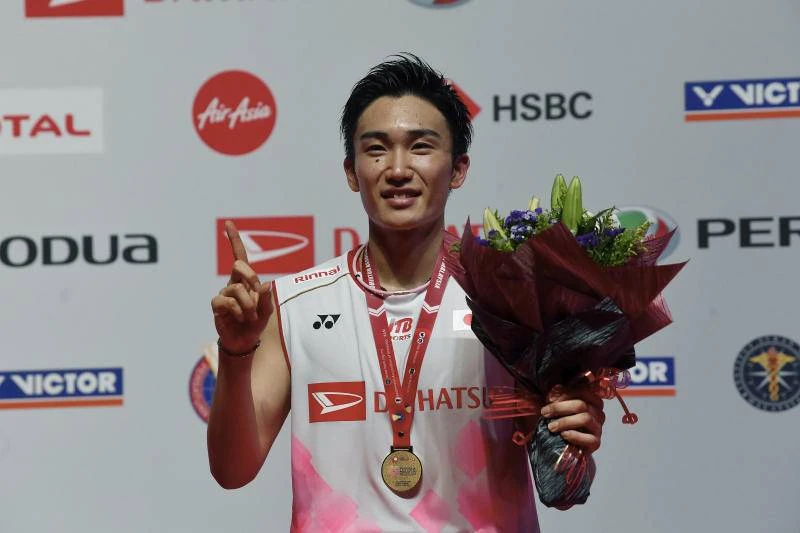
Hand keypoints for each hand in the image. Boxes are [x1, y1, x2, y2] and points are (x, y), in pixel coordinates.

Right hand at [211, 221, 272, 353]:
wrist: (243, 342)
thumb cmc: (255, 323)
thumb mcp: (267, 311)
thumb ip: (267, 298)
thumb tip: (265, 284)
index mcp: (246, 281)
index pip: (240, 256)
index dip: (234, 240)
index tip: (229, 224)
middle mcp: (234, 283)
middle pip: (239, 266)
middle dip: (252, 278)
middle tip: (257, 296)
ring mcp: (224, 293)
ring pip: (237, 289)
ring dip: (248, 305)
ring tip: (248, 317)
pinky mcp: (217, 305)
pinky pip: (228, 302)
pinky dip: (238, 312)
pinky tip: (239, 319)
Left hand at [539, 384, 604, 452]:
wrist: (566, 444)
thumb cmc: (563, 422)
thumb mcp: (560, 407)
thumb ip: (559, 397)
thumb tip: (556, 389)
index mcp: (592, 400)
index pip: (583, 391)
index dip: (565, 393)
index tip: (549, 399)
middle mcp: (598, 413)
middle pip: (581, 405)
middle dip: (559, 408)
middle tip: (545, 413)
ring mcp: (598, 428)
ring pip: (585, 419)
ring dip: (565, 422)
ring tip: (551, 426)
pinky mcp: (596, 443)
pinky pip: (588, 439)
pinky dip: (575, 436)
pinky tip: (563, 435)